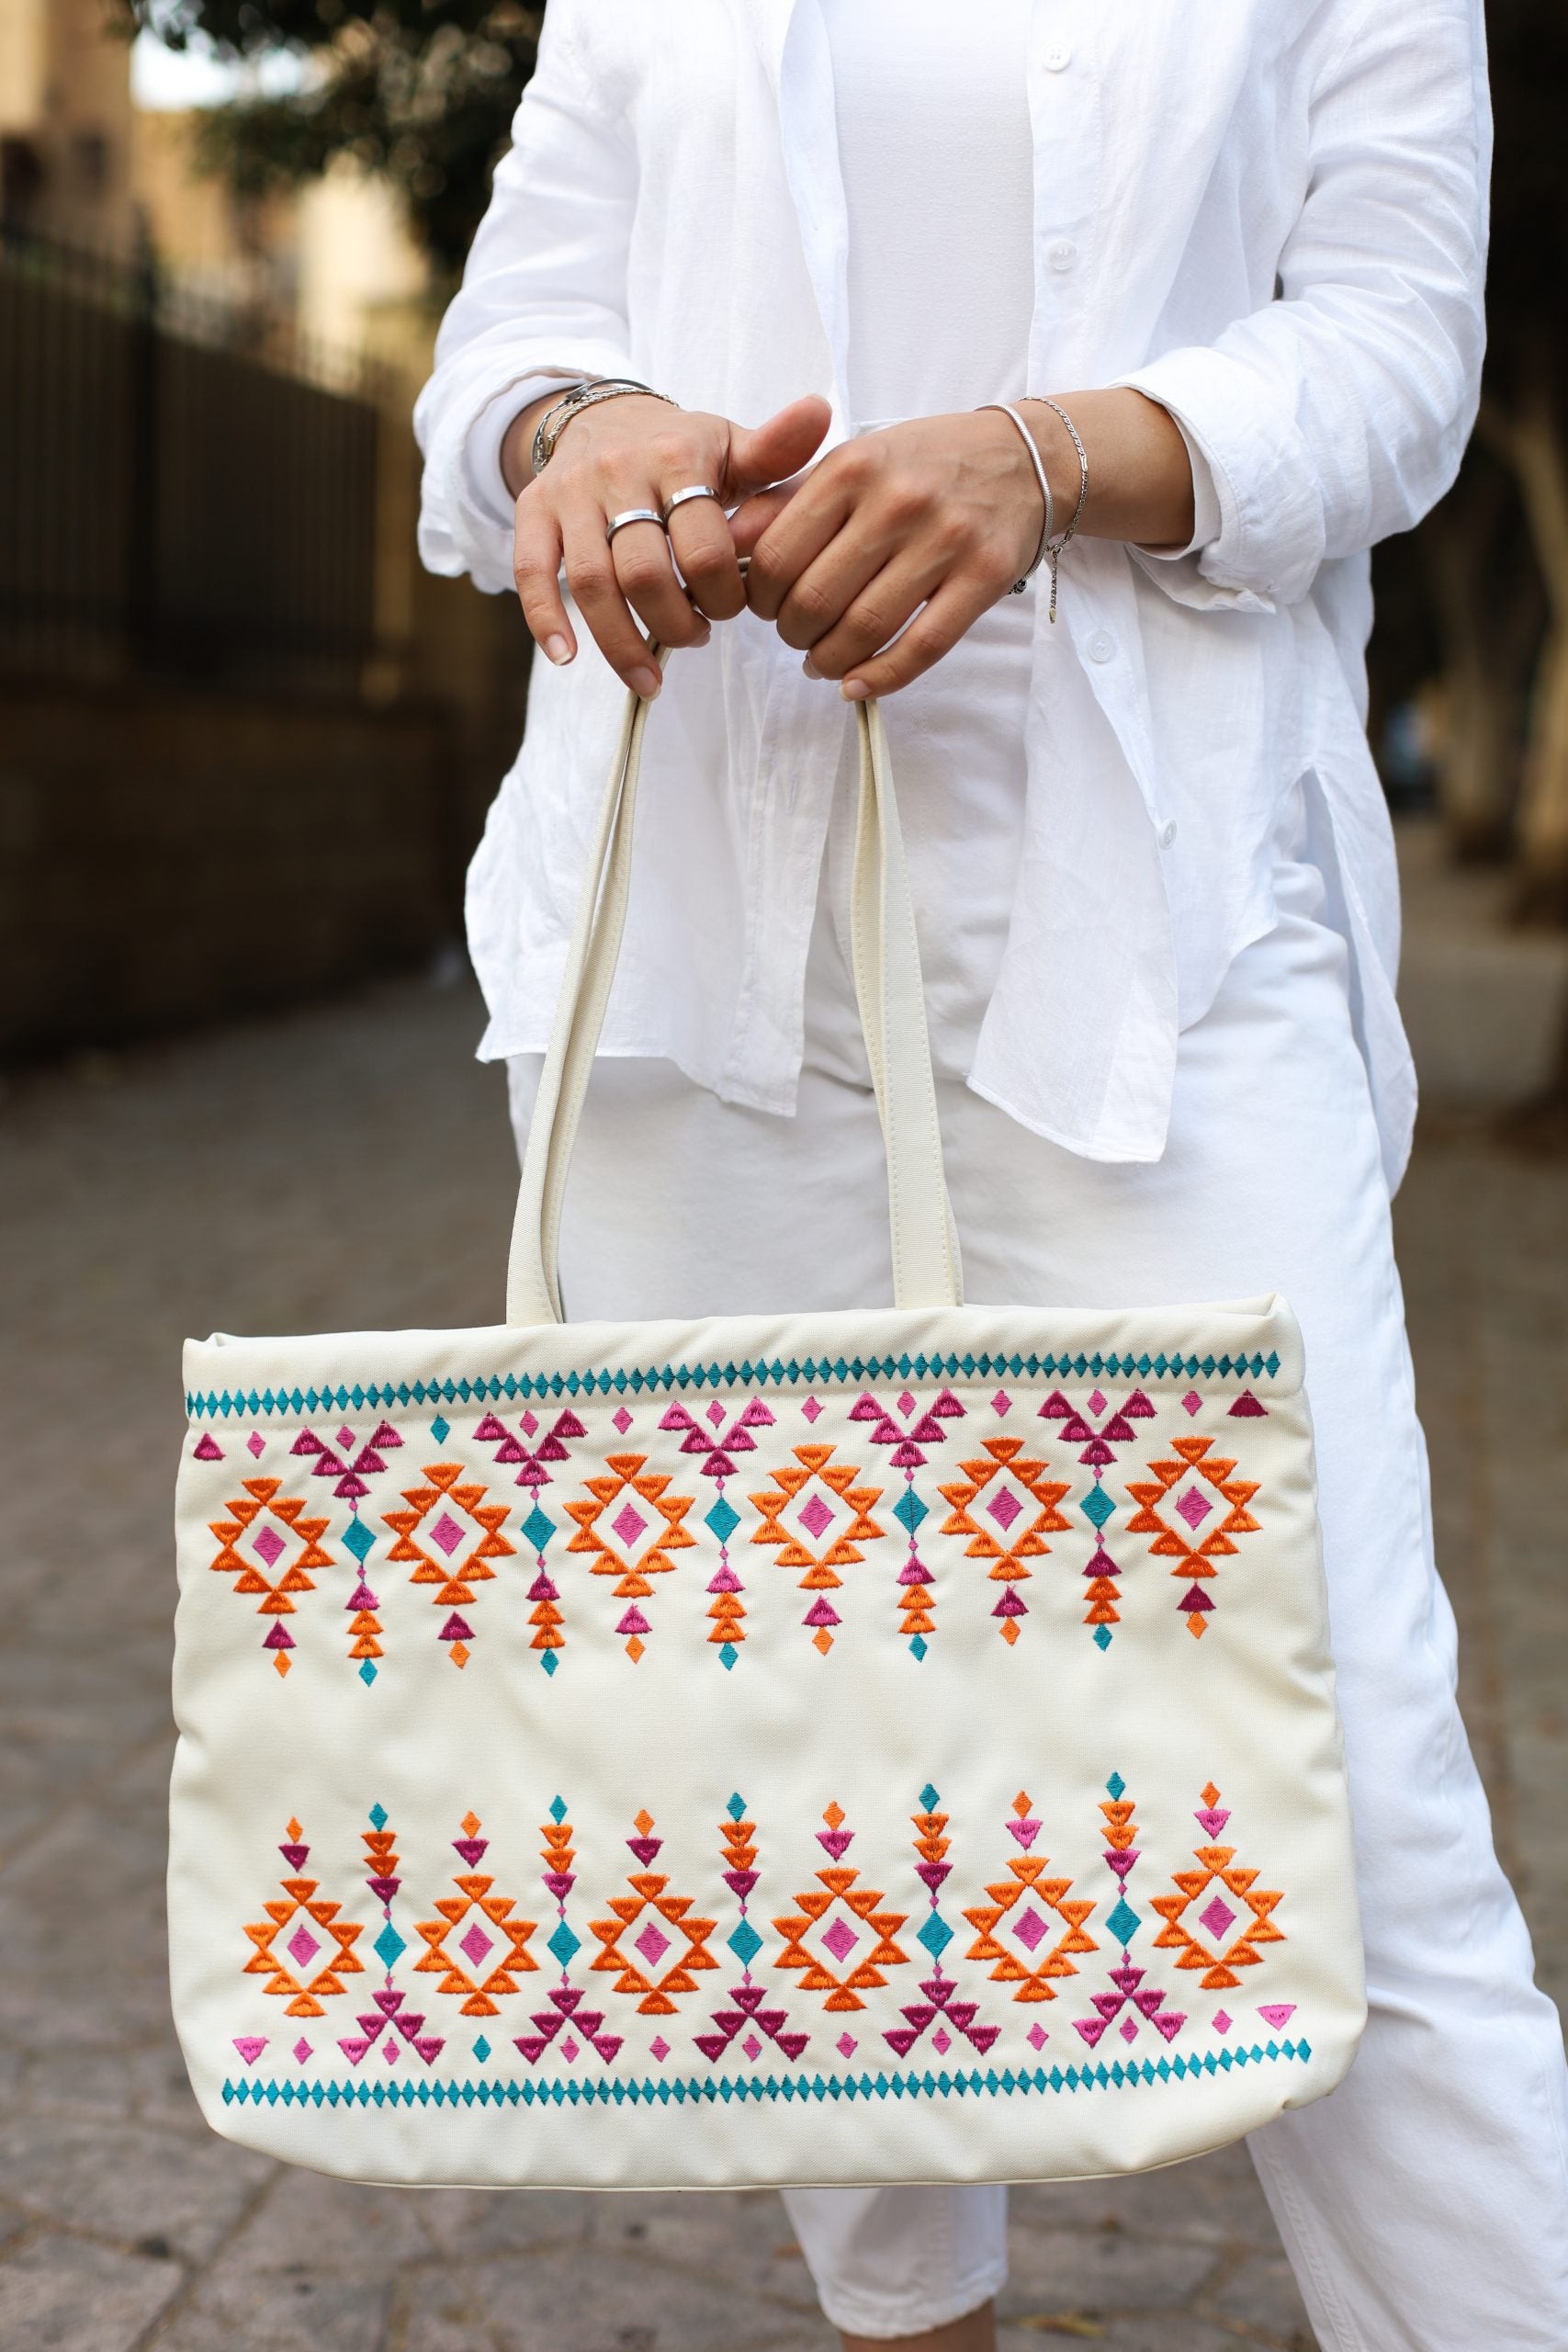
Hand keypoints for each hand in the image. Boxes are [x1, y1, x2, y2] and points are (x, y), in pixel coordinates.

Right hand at [506, 392, 830, 695]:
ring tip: (651, 678)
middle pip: (644, 571)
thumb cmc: (681, 449)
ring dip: (623, 642)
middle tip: (697, 637)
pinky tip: (568, 659)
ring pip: (591, 582)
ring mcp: (572, 493)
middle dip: (675, 622)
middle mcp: (619, 471)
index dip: (722, 594)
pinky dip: (546, 620)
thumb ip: (776, 449)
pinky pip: (532, 571)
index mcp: (677, 457)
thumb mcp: (731, 445)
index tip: (733, 609)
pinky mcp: (534, 510)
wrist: (604, 416)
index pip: (703, 546)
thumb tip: (821, 413)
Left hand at [732, 408, 1042, 698]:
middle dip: (793, 634)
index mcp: (853, 466)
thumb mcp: (854, 462)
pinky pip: (922, 647)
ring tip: (823, 663)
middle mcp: (896, 500)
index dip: (761, 599)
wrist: (1025, 459)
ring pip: (864, 628)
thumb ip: (791, 503)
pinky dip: (881, 677)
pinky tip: (858, 685)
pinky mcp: (984, 577)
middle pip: (815, 598)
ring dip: (830, 662)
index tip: (769, 608)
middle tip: (798, 637)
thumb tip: (730, 549)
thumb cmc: (925, 466)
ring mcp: (945, 540)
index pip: (778, 555)